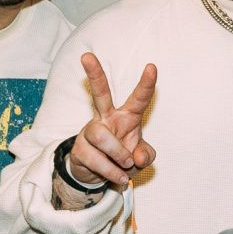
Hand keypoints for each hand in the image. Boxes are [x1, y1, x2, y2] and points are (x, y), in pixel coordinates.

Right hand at [57, 53, 157, 193]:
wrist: (97, 176)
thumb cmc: (122, 158)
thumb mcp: (140, 158)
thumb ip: (146, 155)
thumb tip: (138, 156)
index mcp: (126, 117)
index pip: (138, 98)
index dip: (146, 84)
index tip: (152, 66)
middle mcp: (106, 118)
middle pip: (99, 93)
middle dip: (94, 74)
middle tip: (86, 56)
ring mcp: (90, 132)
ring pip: (103, 137)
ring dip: (117, 155)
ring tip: (124, 167)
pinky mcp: (79, 148)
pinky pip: (97, 160)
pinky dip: (112, 172)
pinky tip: (118, 177)